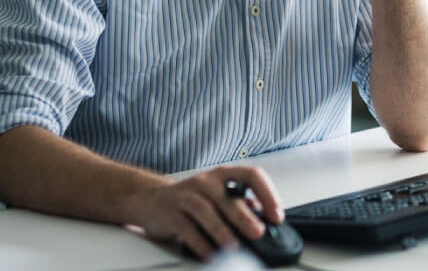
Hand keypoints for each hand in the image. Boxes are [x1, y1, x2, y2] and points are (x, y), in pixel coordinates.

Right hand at [127, 165, 282, 260]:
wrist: (151, 200)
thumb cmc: (194, 199)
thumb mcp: (219, 196)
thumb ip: (241, 204)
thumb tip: (265, 219)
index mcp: (223, 175)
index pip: (252, 175)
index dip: (267, 194)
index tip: (276, 215)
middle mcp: (206, 181)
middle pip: (227, 197)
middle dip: (244, 216)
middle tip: (258, 232)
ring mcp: (186, 195)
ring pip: (205, 211)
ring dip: (221, 230)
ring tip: (234, 246)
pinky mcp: (170, 212)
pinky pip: (186, 228)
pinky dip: (199, 242)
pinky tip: (209, 253)